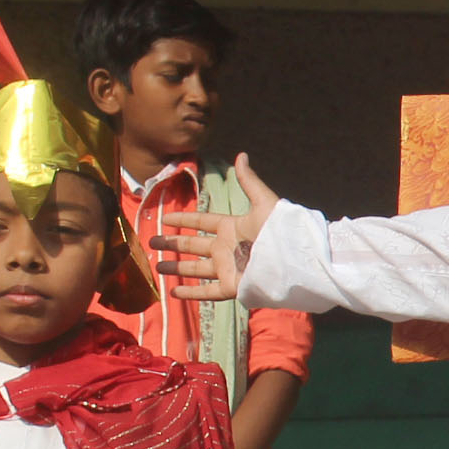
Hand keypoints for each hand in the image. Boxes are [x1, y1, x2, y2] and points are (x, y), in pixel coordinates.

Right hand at [151, 152, 277, 302]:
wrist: (296, 258)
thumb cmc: (281, 229)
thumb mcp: (263, 202)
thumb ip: (249, 181)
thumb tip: (241, 155)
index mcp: (232, 228)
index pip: (202, 222)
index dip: (183, 220)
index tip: (165, 218)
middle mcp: (227, 248)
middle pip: (193, 246)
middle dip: (172, 244)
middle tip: (151, 243)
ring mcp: (228, 268)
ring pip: (196, 269)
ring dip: (177, 268)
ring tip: (158, 266)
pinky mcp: (233, 286)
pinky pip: (208, 292)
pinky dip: (191, 293)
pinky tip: (174, 292)